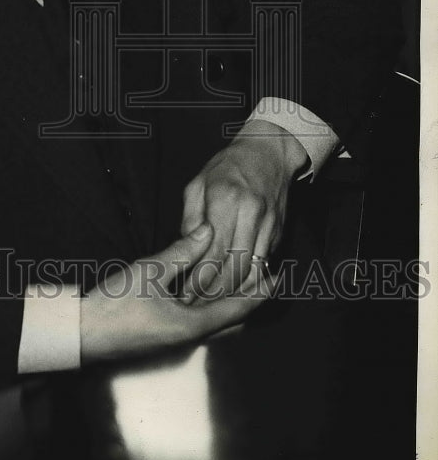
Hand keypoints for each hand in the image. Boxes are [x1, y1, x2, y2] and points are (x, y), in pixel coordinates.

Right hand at [80, 223, 269, 362]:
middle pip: (232, 323)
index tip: (276, 278)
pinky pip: (201, 326)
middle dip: (250, 302)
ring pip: (216, 327)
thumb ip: (182, 251)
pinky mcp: (164, 339)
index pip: (237, 309)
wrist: (83, 333)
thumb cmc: (116, 304)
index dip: (259, 293)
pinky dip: (213, 310)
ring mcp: (176, 341)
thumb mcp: (150, 271)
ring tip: (240, 283)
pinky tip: (205, 294)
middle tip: (263, 280)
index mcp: (192, 324)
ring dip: (232, 307)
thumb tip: (209, 231)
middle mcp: (190, 337)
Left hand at [180, 120, 308, 301]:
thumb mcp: (198, 184)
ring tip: (209, 304)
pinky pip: (263, 267)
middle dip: (212, 293)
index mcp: (225, 200)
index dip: (198, 278)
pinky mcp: (278, 234)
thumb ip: (190, 218)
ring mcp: (268, 226)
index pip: (213, 251)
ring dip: (230, 294)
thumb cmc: (226, 168)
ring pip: (250, 272)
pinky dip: (249, 285)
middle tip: (193, 304)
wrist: (268, 154)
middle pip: (233, 268)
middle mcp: (250, 214)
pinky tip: (233, 293)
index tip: (183, 292)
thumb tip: (185, 250)